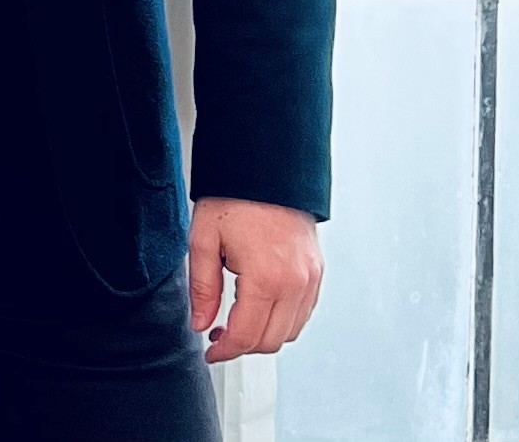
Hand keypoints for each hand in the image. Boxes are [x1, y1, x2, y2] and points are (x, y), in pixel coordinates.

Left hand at [187, 196, 323, 363]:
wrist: (266, 167)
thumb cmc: (235, 196)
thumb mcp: (204, 238)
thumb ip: (202, 287)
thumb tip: (201, 323)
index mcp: (266, 277)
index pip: (246, 336)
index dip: (225, 351)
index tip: (210, 351)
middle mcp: (295, 282)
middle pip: (270, 341)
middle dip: (243, 346)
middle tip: (219, 335)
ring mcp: (310, 278)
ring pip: (290, 331)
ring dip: (264, 335)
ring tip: (237, 320)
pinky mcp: (317, 270)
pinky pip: (303, 312)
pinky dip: (283, 320)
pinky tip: (261, 306)